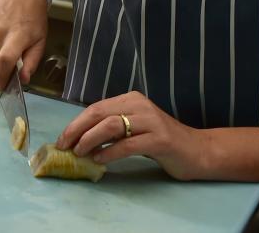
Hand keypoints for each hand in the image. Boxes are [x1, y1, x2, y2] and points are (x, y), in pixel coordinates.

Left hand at [55, 91, 203, 180]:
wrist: (197, 151)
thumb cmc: (162, 141)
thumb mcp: (135, 128)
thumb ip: (113, 128)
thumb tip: (81, 139)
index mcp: (132, 99)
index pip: (96, 108)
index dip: (76, 123)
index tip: (62, 139)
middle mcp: (140, 105)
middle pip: (100, 113)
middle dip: (77, 130)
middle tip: (64, 146)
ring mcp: (151, 121)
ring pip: (111, 126)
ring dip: (90, 140)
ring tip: (79, 153)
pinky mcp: (160, 139)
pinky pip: (128, 144)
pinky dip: (110, 152)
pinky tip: (100, 160)